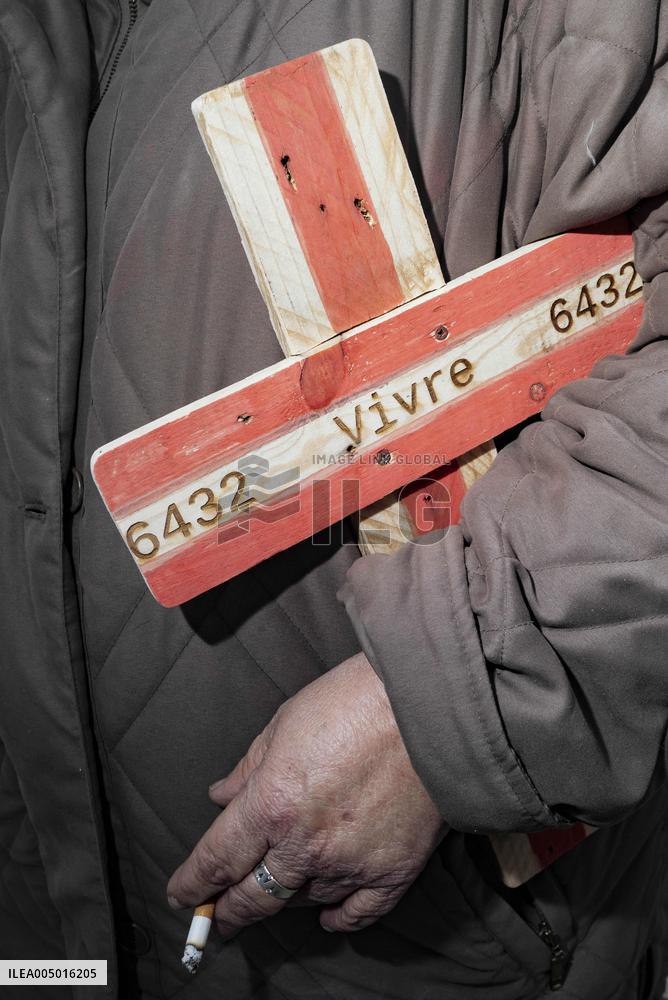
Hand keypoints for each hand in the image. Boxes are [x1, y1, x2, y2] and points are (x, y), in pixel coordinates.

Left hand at [167, 652, 445, 935]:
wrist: (428, 703)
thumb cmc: (355, 700)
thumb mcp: (285, 723)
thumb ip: (249, 768)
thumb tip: (221, 797)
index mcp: (272, 804)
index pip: (218, 860)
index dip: (193, 883)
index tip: (182, 894)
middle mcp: (305, 844)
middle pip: (253, 897)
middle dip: (227, 910)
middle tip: (216, 916)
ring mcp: (350, 863)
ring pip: (302, 902)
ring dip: (282, 899)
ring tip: (275, 892)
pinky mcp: (393, 872)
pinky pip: (358, 913)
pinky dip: (337, 919)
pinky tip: (324, 916)